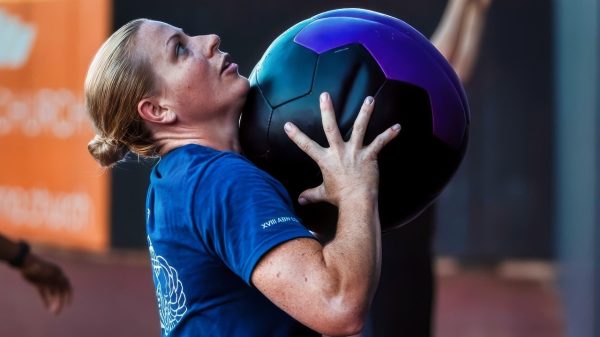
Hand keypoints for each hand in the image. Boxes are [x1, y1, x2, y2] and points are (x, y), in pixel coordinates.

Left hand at [20, 254, 72, 314]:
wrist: (24, 262)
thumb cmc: (36, 266)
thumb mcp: (46, 271)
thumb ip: (55, 276)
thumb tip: (65, 278)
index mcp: (58, 274)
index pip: (66, 286)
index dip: (68, 296)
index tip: (68, 305)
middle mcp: (54, 278)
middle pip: (60, 292)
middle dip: (60, 302)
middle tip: (57, 312)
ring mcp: (47, 281)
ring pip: (53, 293)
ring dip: (54, 302)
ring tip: (53, 312)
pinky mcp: (40, 284)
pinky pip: (45, 293)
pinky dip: (46, 300)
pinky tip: (47, 307)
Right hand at [284, 92, 400, 206]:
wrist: (356, 203)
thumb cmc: (340, 198)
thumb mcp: (323, 194)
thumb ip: (311, 194)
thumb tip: (300, 200)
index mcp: (326, 160)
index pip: (307, 146)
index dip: (296, 135)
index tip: (287, 125)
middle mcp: (339, 152)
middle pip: (330, 127)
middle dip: (327, 110)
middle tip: (325, 95)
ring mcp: (355, 152)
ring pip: (359, 128)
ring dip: (365, 113)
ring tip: (369, 99)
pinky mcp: (369, 156)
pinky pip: (380, 143)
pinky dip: (389, 135)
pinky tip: (397, 127)